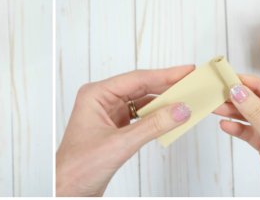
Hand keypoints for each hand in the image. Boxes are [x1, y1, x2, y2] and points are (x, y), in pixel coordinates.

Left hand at [56, 66, 194, 195]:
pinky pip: (140, 117)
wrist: (68, 190)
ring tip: (186, 99)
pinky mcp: (114, 128)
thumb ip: (153, 126)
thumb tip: (179, 110)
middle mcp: (101, 100)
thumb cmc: (78, 167)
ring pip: (142, 102)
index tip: (186, 71)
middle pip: (140, 88)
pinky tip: (170, 118)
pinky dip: (156, 118)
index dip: (164, 75)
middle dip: (167, 86)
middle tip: (191, 82)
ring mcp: (108, 114)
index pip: (136, 79)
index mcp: (95, 95)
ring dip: (163, 103)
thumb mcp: (120, 144)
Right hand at [214, 75, 259, 195]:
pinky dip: (239, 129)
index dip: (254, 84)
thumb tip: (238, 91)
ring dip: (237, 113)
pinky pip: (253, 134)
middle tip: (221, 90)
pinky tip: (225, 125)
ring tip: (216, 106)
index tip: (234, 76)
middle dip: (242, 99)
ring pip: (256, 118)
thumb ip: (256, 113)